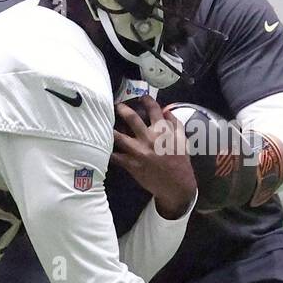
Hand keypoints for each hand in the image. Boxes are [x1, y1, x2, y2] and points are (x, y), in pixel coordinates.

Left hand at [112, 95, 196, 218]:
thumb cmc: (180, 162)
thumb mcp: (183, 140)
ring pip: (119, 137)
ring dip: (109, 129)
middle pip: (132, 119)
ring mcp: (139, 151)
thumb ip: (175, 124)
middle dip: (123, 110)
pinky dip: (107, 152)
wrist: (176, 185)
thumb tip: (166, 110)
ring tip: (101, 123)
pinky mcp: (132, 164)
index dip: (147, 101)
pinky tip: (99, 147)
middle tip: (117, 105)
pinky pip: (115, 157)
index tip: (142, 97)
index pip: (154, 110)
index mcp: (164, 131)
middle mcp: (150, 138)